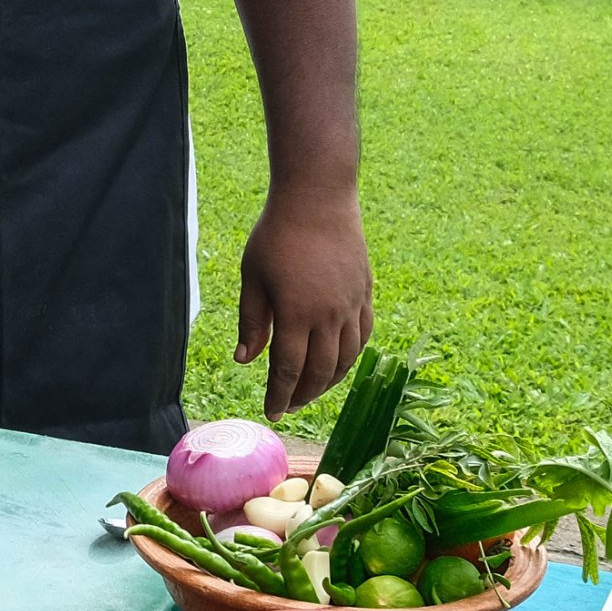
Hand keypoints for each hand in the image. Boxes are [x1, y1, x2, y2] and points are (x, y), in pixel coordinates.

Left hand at [234, 184, 371, 416]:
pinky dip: (352, 356)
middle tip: (289, 405)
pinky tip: (339, 362)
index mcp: (297, 313)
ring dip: (329, 381)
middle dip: (304, 394)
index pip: (290, 369)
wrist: (318, 199)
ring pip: (347, 358)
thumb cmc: (277, 235)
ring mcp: (352, 305)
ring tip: (312, 390)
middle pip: (321, 371)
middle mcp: (329, 315)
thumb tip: (245, 361)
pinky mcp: (365, 293)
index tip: (272, 412)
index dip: (280, 395)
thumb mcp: (253, 277)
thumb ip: (252, 321)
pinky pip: (364, 336)